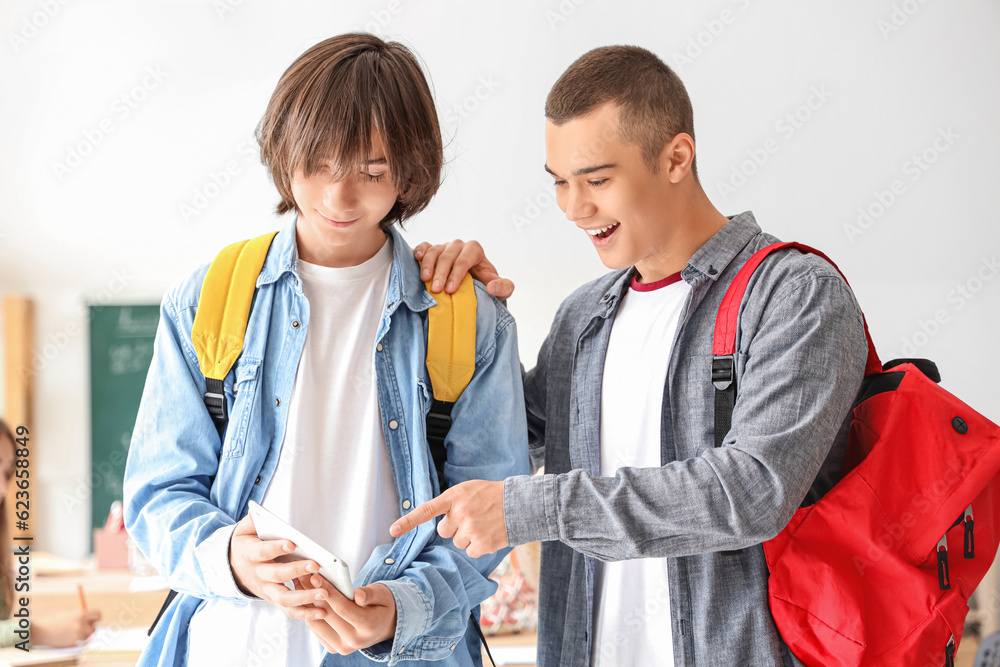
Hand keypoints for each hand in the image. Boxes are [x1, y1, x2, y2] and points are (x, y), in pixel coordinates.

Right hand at [30, 609, 100, 647]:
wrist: (41, 631)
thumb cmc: (53, 621)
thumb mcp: (68, 614)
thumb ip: (80, 616)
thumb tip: (91, 618)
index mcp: (80, 614)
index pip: (98, 614)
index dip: (96, 617)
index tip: (93, 620)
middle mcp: (81, 624)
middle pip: (94, 627)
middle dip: (90, 628)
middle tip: (83, 628)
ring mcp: (78, 634)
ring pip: (87, 636)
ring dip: (83, 635)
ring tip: (71, 632)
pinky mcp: (73, 643)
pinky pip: (80, 642)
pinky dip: (76, 640)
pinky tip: (67, 637)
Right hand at [229, 513, 326, 620]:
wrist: (232, 568)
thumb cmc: (246, 544)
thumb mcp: (245, 529)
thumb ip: (254, 519)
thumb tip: (258, 509)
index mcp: (250, 554)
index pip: (263, 551)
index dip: (276, 548)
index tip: (292, 543)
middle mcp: (258, 575)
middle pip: (277, 575)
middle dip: (297, 570)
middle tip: (316, 565)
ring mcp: (266, 590)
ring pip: (284, 598)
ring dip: (305, 597)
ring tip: (324, 593)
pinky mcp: (273, 600)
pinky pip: (288, 610)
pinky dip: (305, 613)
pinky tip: (322, 612)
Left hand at [298, 576, 396, 654]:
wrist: (383, 625)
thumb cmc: (382, 605)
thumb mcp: (382, 594)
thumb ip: (370, 594)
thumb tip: (357, 595)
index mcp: (369, 627)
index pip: (343, 608)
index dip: (329, 592)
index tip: (316, 577)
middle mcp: (355, 640)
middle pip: (328, 615)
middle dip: (314, 594)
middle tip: (303, 576)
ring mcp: (343, 647)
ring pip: (318, 623)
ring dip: (308, 603)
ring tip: (301, 584)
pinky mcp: (334, 648)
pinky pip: (316, 629)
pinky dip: (310, 613)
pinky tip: (307, 598)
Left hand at [389, 480, 507, 558]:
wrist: (519, 504)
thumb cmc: (492, 495)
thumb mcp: (469, 490)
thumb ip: (452, 502)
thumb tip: (441, 522)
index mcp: (455, 497)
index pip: (426, 510)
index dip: (409, 521)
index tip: (393, 530)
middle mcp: (460, 513)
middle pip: (444, 531)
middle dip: (454, 527)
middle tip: (471, 517)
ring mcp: (471, 530)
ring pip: (458, 542)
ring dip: (468, 536)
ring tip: (483, 524)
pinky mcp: (482, 544)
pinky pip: (471, 551)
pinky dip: (479, 546)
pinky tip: (489, 534)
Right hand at [414, 240, 513, 299]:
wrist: (474, 287)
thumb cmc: (486, 287)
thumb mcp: (501, 290)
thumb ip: (504, 288)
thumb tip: (492, 287)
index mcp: (475, 250)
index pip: (465, 259)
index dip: (457, 274)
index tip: (450, 290)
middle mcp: (459, 246)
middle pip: (448, 255)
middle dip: (442, 272)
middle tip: (436, 290)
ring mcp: (445, 247)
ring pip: (435, 250)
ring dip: (428, 264)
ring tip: (425, 280)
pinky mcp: (433, 251)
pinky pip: (425, 246)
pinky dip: (420, 251)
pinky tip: (416, 259)